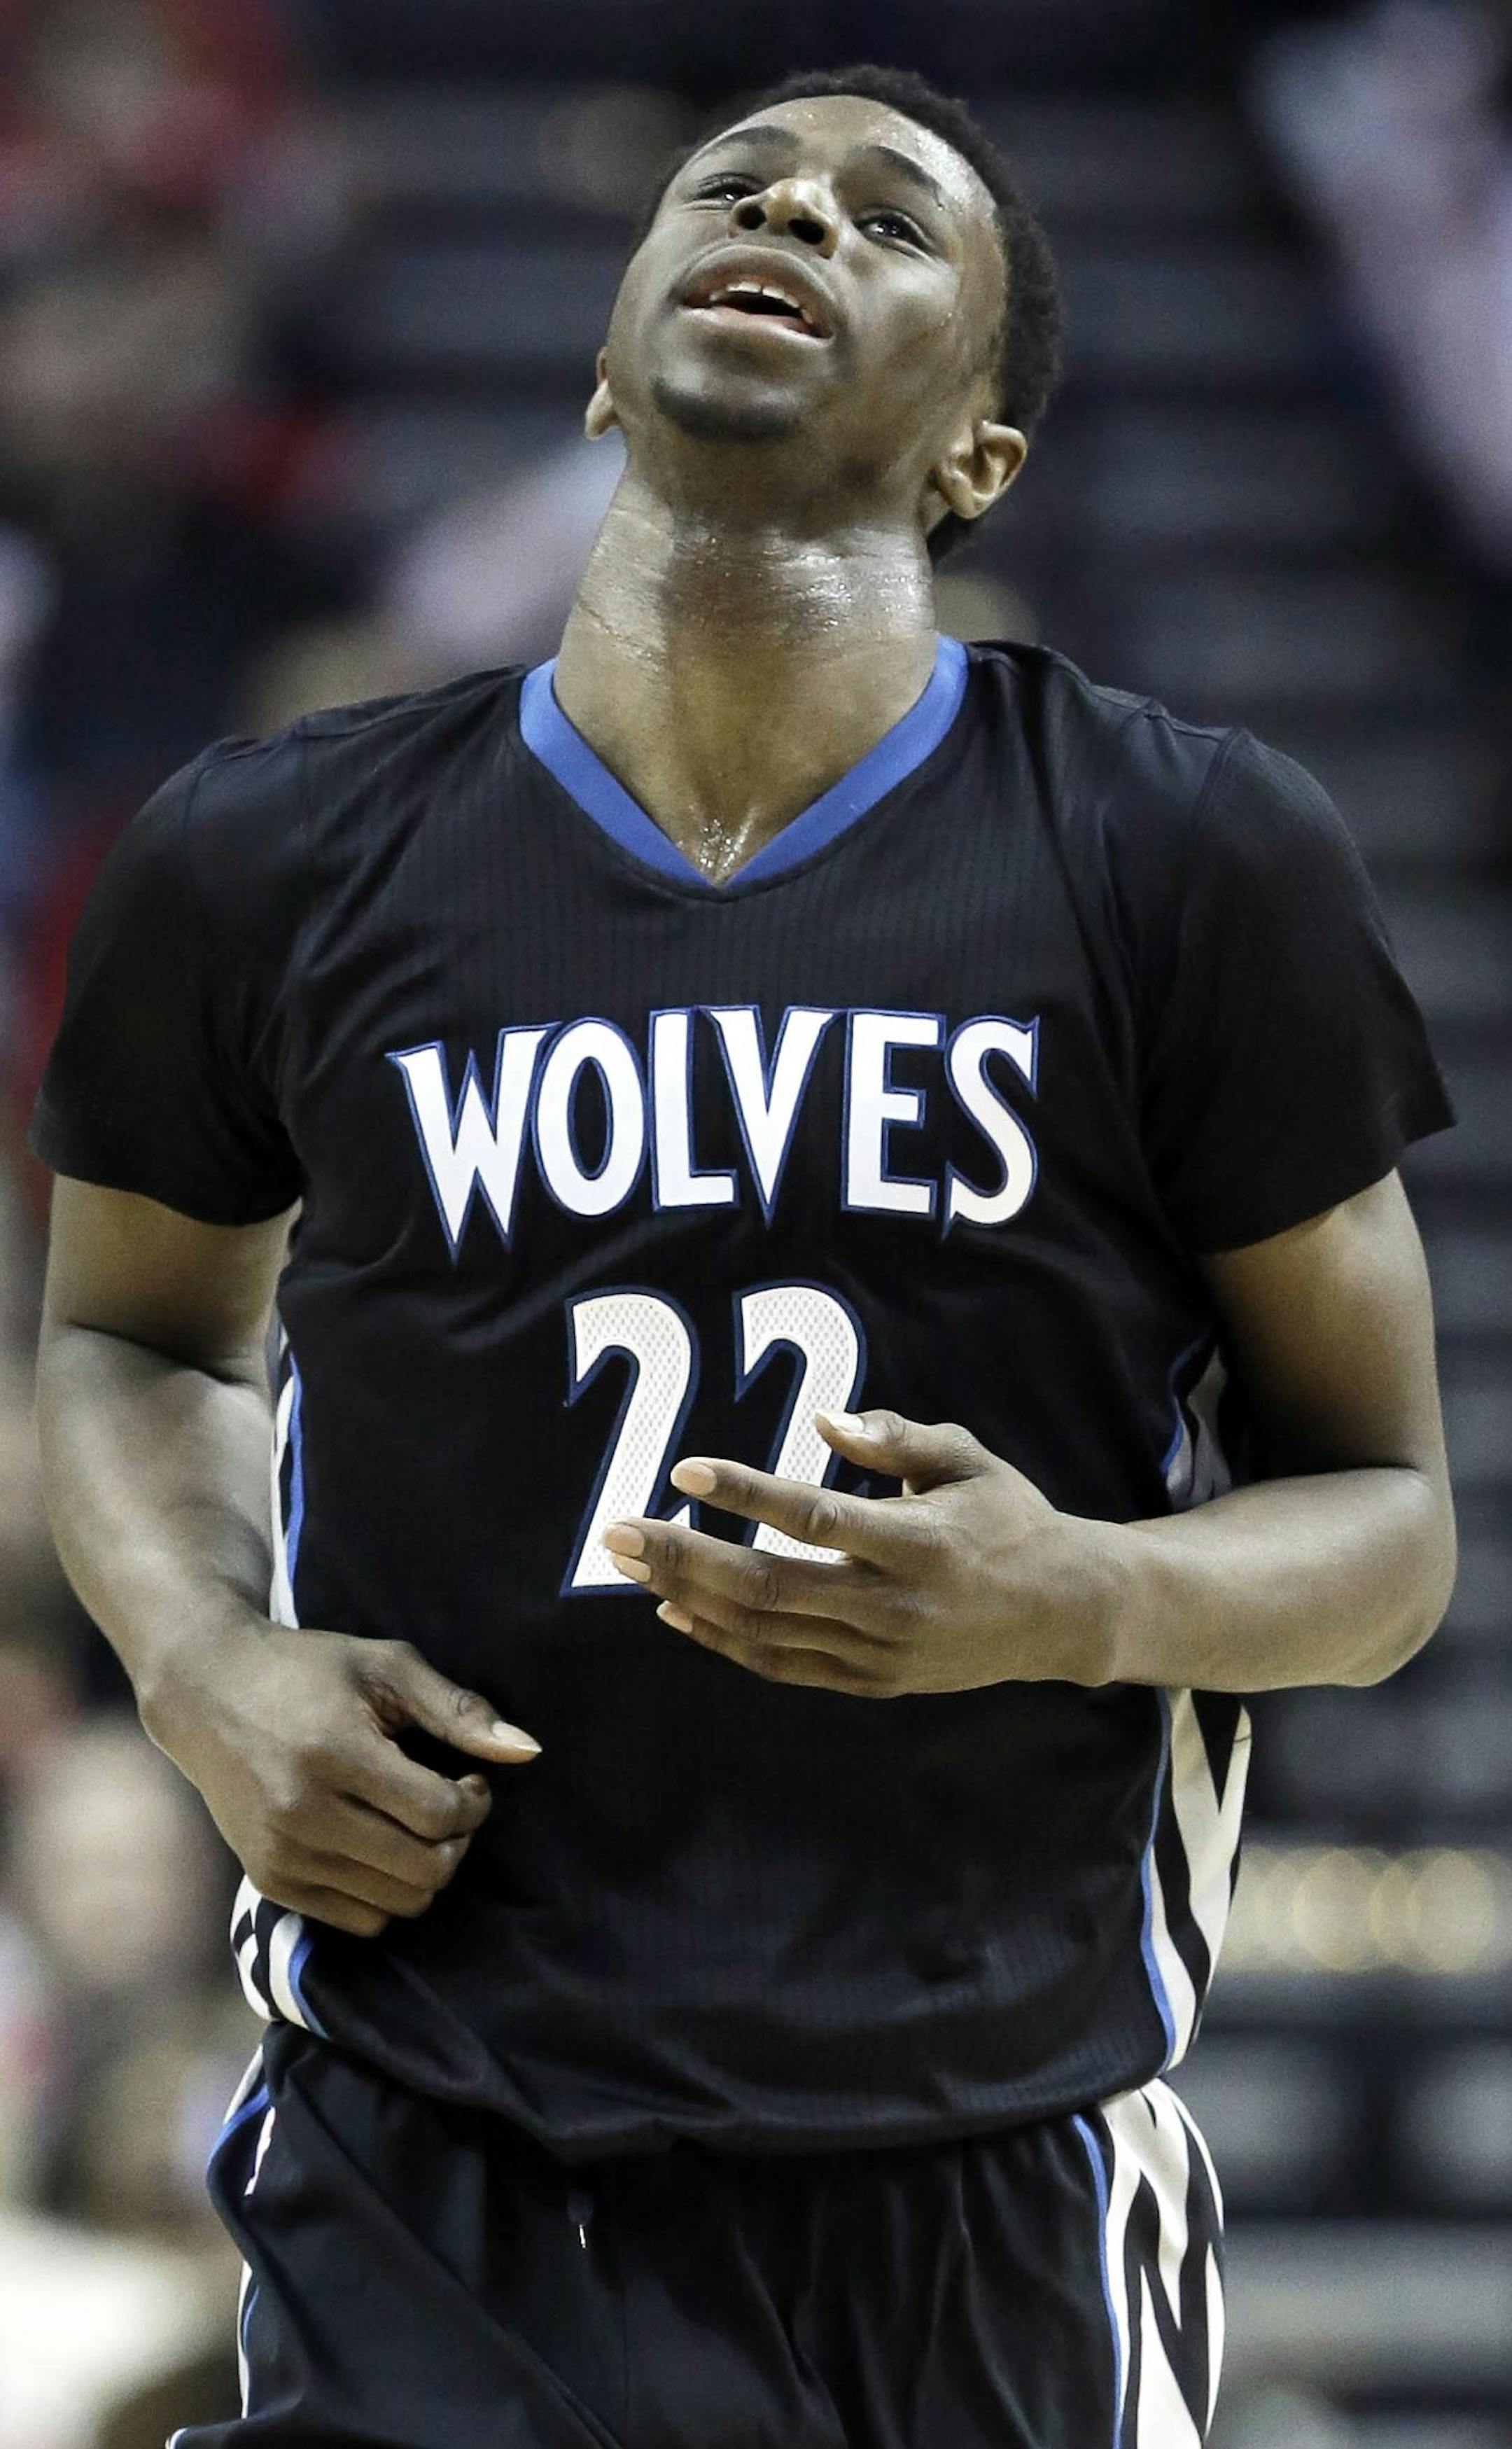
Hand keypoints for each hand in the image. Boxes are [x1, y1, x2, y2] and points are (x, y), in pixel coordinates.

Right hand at [142, 1622, 540, 1935]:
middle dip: (457, 1841)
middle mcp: (302, 1814)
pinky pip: (360, 1921)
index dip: (475, 1801)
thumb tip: (529, 1751)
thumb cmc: (308, 1670)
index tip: (469, 1777)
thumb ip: (458, 1710)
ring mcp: (281, 1855)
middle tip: (450, 1804)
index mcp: (334, 1754)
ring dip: (425, 1870)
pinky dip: (386, 1893)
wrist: (207, 1691)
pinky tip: (379, 1844)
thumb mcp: (386, 1666)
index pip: (439, 1814)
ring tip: (414, 1824)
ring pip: (398, 1904)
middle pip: (425, 1869)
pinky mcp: (269, 1881)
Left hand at [601, 1410, 1116, 1696]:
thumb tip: (820, 1419)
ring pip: (767, 1631)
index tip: (684, 1470)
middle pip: (771, 1585)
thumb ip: (894, 1437)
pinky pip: (782, 1665)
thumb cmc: (1008, 1518)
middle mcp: (895, 1607)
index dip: (746, 1494)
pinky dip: (723, 1641)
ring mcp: (880, 1654)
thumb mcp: (966, 1460)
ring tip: (630, 1560)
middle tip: (617, 1530)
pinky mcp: (872, 1683)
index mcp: (921, 1543)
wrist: (1061, 1614)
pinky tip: (676, 1610)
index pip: (815, 1517)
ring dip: (689, 1595)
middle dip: (685, 1556)